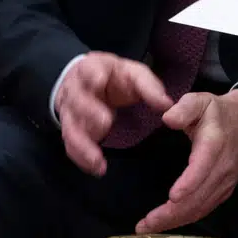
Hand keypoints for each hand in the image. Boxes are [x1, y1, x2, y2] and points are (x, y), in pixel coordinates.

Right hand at [55, 52, 172, 176]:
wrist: (91, 83)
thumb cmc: (116, 78)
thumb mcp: (134, 74)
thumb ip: (149, 87)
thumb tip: (166, 105)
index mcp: (93, 69)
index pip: (89, 69)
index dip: (92, 75)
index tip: (99, 80)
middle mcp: (76, 90)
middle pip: (77, 100)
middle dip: (88, 110)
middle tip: (105, 122)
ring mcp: (70, 111)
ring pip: (71, 127)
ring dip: (83, 144)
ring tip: (98, 160)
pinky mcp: (71, 129)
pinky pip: (71, 145)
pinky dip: (82, 158)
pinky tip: (96, 168)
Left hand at [135, 90, 237, 234]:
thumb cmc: (217, 111)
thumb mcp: (201, 100)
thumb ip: (185, 107)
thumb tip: (168, 118)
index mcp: (215, 143)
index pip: (204, 166)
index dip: (190, 183)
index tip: (172, 197)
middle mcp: (223, 167)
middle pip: (199, 195)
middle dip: (172, 213)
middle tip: (144, 224)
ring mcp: (226, 181)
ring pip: (202, 207)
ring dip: (176, 220)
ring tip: (148, 227)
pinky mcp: (225, 190)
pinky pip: (206, 208)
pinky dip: (186, 218)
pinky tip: (167, 223)